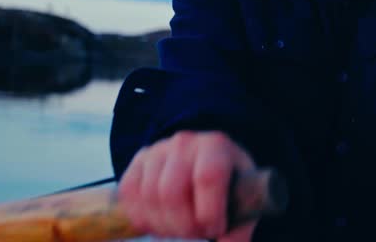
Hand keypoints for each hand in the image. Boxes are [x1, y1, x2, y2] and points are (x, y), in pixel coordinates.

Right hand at [118, 131, 257, 240]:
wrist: (211, 165)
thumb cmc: (230, 186)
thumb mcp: (245, 200)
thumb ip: (241, 226)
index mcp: (216, 145)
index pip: (208, 177)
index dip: (209, 212)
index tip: (215, 230)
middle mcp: (185, 143)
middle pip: (172, 192)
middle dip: (183, 226)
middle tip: (197, 234)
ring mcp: (158, 150)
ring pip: (149, 197)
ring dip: (164, 226)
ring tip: (182, 230)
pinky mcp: (138, 161)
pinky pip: (129, 195)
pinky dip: (142, 218)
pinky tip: (161, 224)